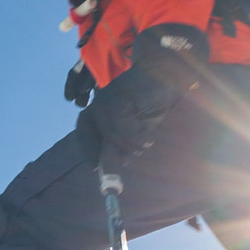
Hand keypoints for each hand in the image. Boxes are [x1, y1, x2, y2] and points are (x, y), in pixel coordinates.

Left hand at [78, 24, 208, 165]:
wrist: (166, 71)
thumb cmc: (151, 99)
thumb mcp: (138, 124)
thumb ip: (126, 140)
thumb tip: (121, 161)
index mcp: (100, 108)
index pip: (83, 130)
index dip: (87, 150)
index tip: (93, 168)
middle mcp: (99, 103)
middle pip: (88, 132)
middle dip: (101, 156)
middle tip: (110, 178)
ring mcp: (108, 99)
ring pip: (111, 134)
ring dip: (130, 145)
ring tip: (146, 142)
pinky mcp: (121, 98)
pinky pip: (125, 128)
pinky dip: (137, 136)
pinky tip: (149, 135)